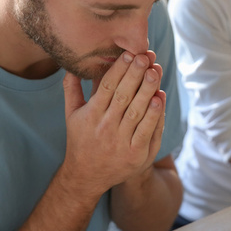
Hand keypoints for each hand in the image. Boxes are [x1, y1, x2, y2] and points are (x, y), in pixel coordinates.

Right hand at [60, 51, 165, 200]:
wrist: (86, 177)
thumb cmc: (80, 140)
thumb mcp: (71, 115)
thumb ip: (72, 89)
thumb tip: (70, 65)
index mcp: (91, 114)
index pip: (107, 87)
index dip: (119, 70)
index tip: (129, 54)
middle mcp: (105, 127)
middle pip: (123, 96)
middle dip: (135, 75)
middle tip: (146, 57)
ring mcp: (121, 142)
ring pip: (137, 112)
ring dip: (148, 91)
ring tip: (156, 72)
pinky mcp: (136, 155)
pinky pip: (147, 132)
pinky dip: (155, 116)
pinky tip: (161, 99)